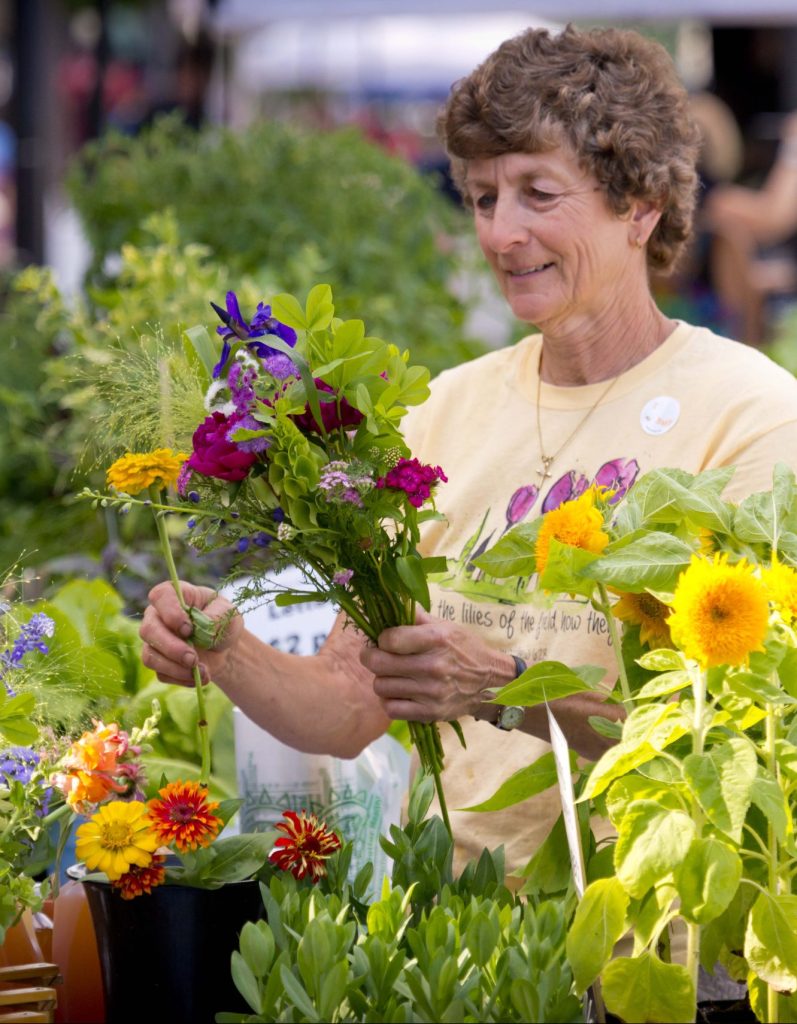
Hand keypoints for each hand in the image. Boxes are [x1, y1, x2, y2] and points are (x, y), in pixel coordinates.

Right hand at [139, 580, 242, 685]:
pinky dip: (181, 678)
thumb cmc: (224, 621)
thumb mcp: (228, 614)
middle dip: (171, 648)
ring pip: (150, 655)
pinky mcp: (158, 660)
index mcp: (176, 595)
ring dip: (175, 668)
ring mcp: (154, 639)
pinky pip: (160, 673)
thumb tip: (201, 627)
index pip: (160, 596)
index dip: (170, 612)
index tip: (188, 629)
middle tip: (193, 659)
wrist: (225, 646)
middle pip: (149, 630)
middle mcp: (158, 615)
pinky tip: (199, 677)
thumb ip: (216, 616)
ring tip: (201, 671)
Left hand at [359, 608, 513, 721]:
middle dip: (371, 657)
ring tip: (391, 674)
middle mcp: (433, 666)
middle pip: (379, 664)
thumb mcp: (444, 625)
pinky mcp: (429, 713)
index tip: (386, 640)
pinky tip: (397, 692)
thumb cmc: (463, 648)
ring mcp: (431, 692)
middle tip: (375, 655)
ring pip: (381, 686)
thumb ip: (415, 616)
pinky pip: (391, 709)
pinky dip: (389, 700)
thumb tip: (389, 601)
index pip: (389, 639)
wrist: (488, 678)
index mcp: (436, 639)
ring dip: (381, 679)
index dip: (381, 638)